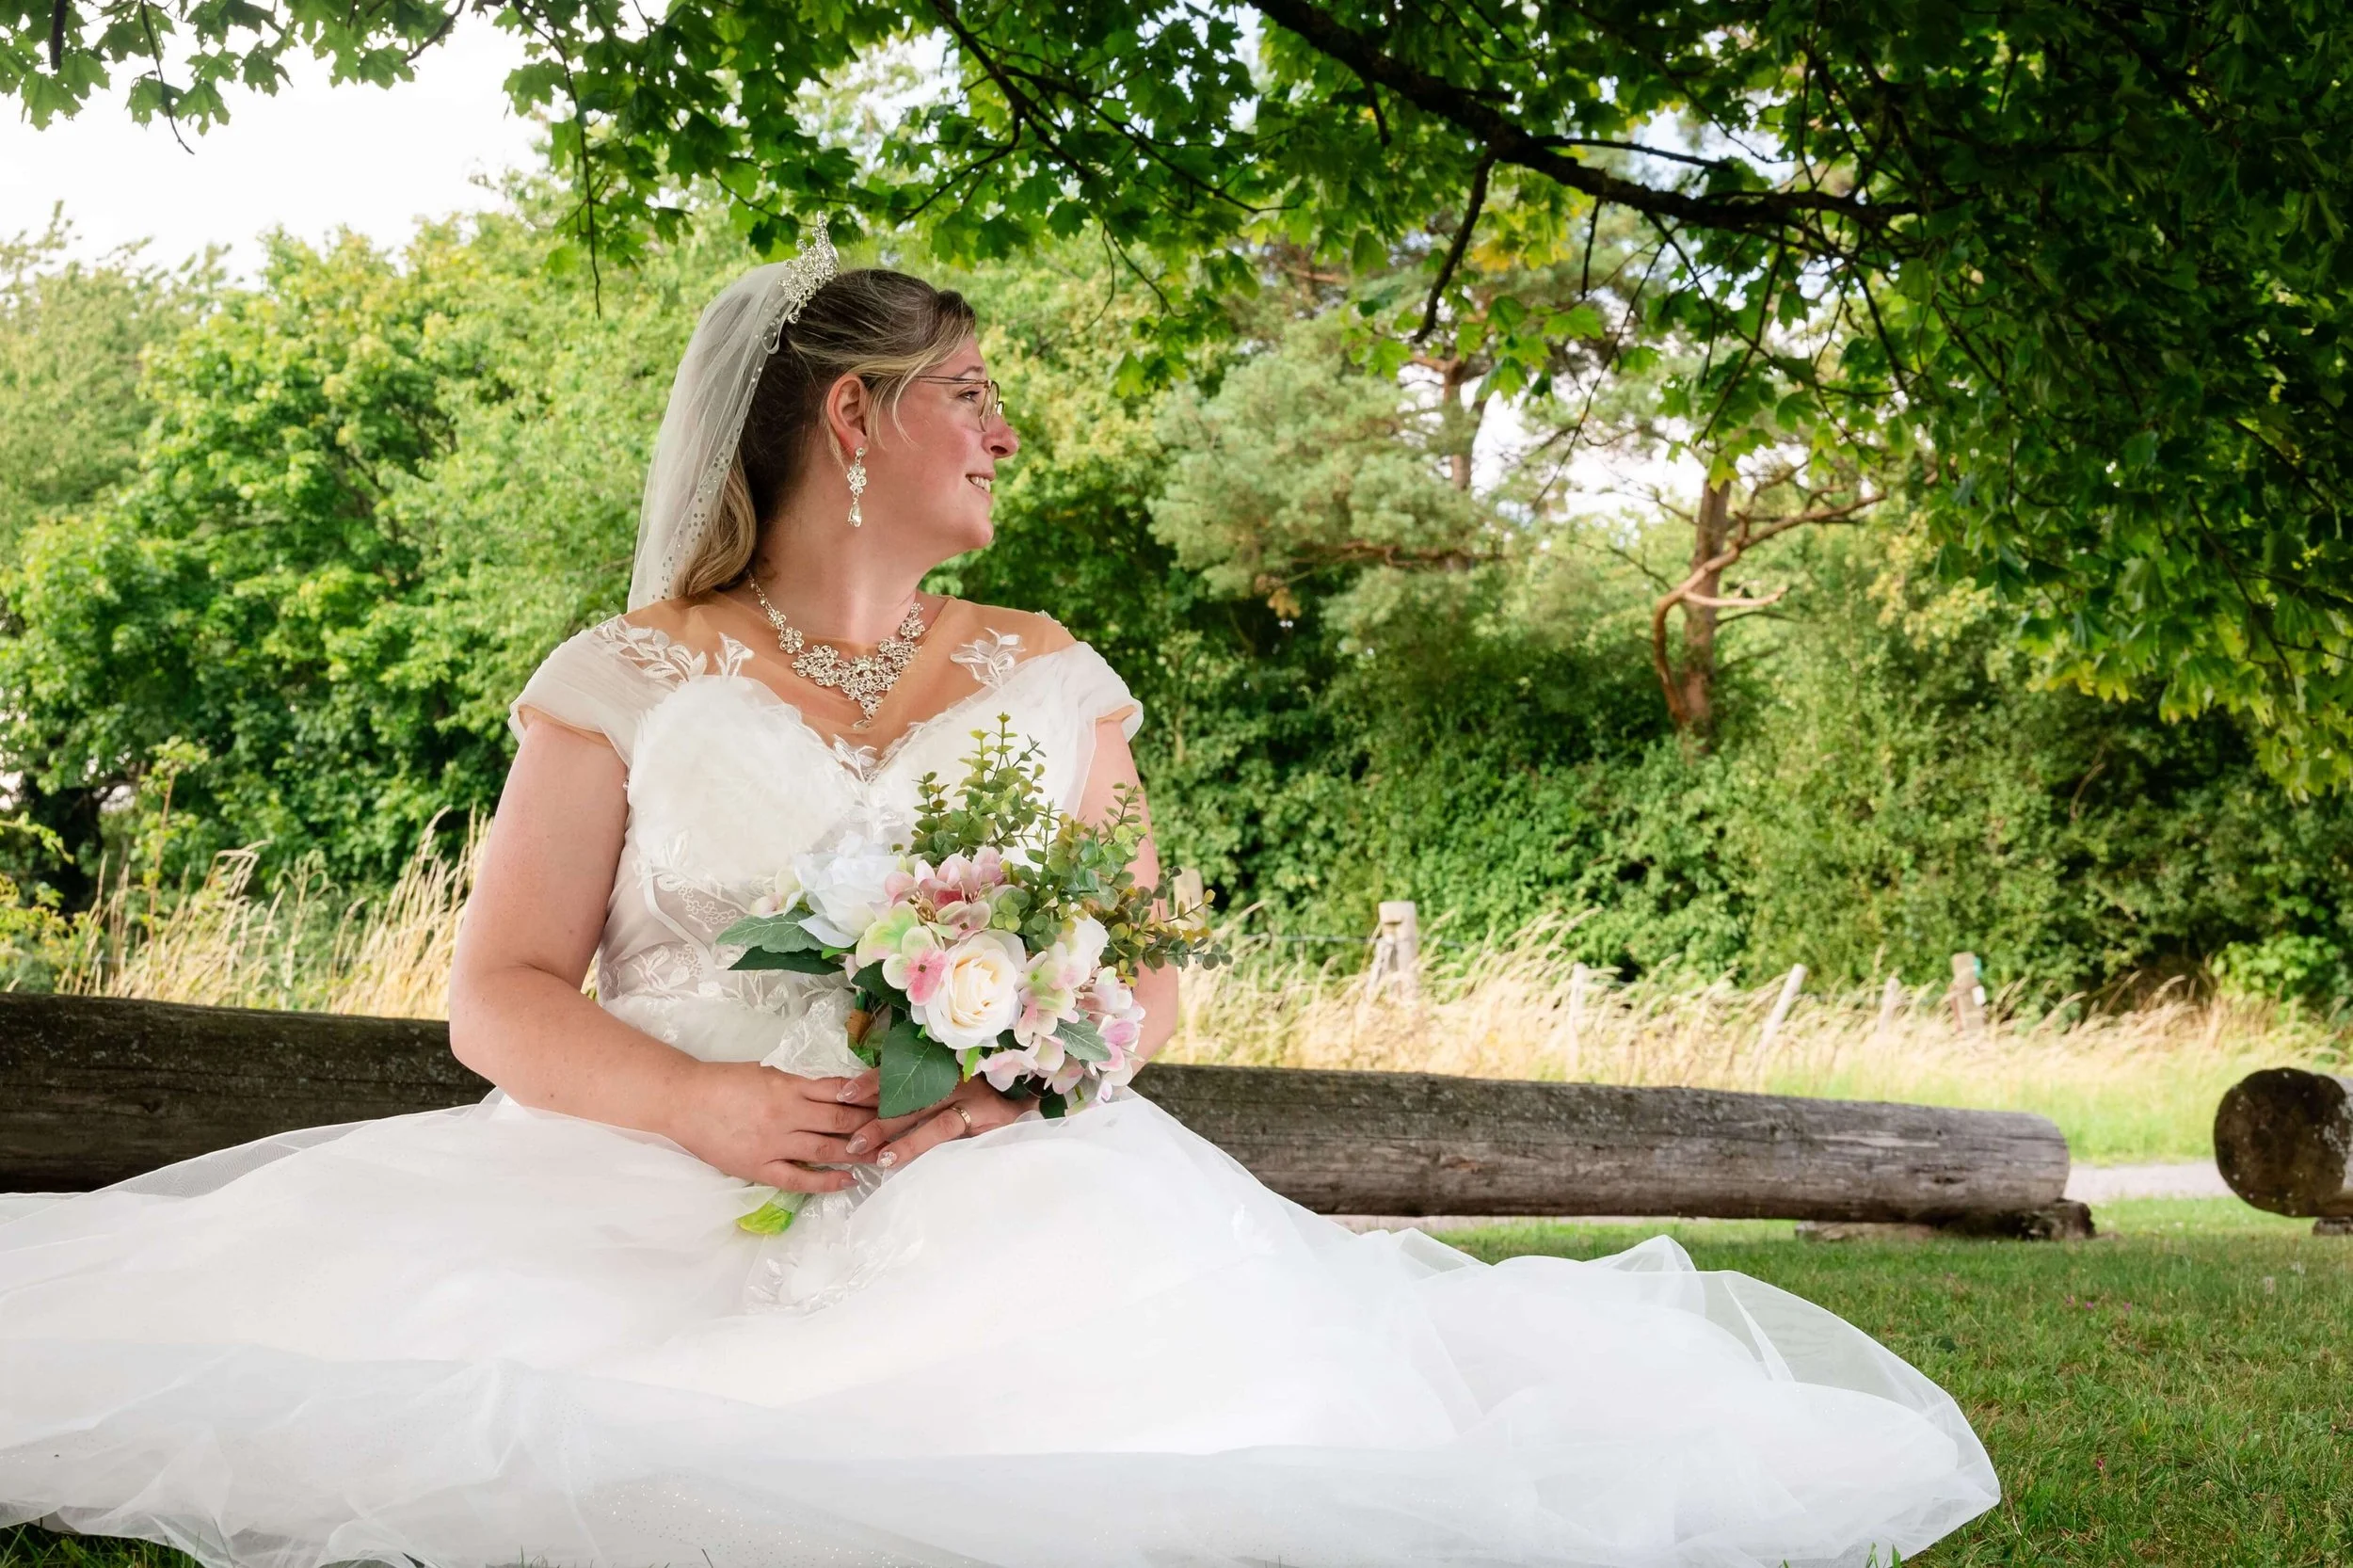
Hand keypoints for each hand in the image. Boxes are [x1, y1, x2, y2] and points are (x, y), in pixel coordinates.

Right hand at [667, 1060, 882, 1191]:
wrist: (684, 1100)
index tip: (892, 1099)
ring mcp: (775, 1142)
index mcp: (789, 1085)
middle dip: (873, 1124)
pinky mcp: (760, 1166)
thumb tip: (833, 1092)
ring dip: (858, 1151)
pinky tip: (849, 1179)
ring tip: (885, 1155)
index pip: (841, 1091)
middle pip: (842, 1120)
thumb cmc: (723, 1082)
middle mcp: (787, 1113)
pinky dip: (827, 1180)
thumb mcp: (767, 1073)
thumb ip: (798, 1085)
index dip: (869, 1096)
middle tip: (899, 1129)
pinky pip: (800, 1177)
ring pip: (827, 1147)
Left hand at [855, 1076, 1028, 1170]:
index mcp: (942, 1063)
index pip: (899, 1070)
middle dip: (871, 1113)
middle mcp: (952, 1073)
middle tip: (846, 1134)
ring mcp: (967, 1092)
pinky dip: (915, 1144)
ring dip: (888, 1131)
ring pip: (918, 1110)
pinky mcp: (981, 1113)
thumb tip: (874, 1106)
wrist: (1034, 1099)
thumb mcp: (954, 1089)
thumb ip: (923, 1093)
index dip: (870, 1081)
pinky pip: (941, 1130)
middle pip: (904, 1091)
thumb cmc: (988, 1095)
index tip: (842, 1093)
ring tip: (863, 1149)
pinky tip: (895, 1159)